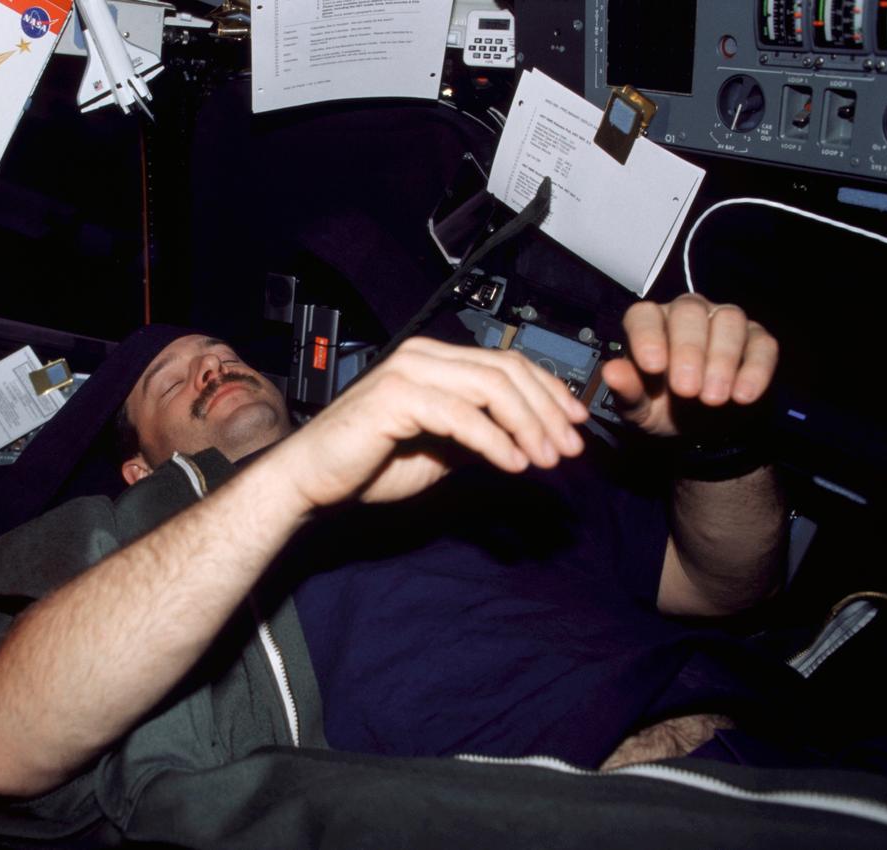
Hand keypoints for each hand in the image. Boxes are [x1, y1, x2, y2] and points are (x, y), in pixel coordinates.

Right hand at [272, 337, 588, 509]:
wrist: (311, 480)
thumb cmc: (366, 465)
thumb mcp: (438, 449)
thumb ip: (476, 434)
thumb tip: (525, 437)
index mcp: (434, 360)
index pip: (506, 363)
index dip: (548, 391)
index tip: (575, 424)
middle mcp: (422, 356)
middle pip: (506, 370)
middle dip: (546, 410)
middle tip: (570, 448)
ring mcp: (408, 372)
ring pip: (491, 388)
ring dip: (528, 426)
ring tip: (548, 459)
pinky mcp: (396, 397)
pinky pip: (462, 416)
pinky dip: (495, 441)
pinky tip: (514, 464)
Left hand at [601, 294, 777, 437]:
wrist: (699, 428)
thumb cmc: (661, 408)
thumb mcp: (639, 409)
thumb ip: (626, 390)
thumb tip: (611, 372)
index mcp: (649, 325)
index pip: (644, 315)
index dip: (647, 336)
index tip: (652, 366)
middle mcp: (686, 314)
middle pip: (688, 312)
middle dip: (688, 351)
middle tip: (686, 390)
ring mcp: (723, 321)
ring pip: (728, 320)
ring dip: (722, 359)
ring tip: (714, 398)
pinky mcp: (757, 340)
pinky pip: (762, 344)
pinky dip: (755, 369)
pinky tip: (743, 397)